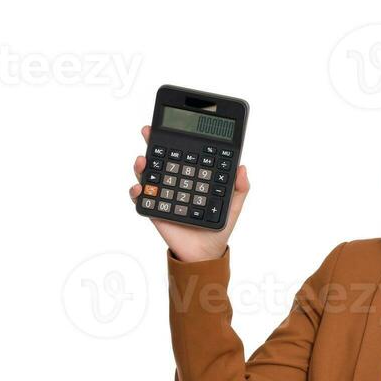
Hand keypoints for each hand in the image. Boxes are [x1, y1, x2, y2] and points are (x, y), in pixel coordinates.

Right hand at [128, 124, 249, 262]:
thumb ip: (240, 187)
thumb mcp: (233, 205)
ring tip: (142, 161)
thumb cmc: (219, 228)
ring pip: (148, 176)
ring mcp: (164, 195)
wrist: (206, 254)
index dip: (177, 139)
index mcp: (193, 177)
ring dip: (142, 166)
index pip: (183, 154)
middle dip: (153, 143)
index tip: (173, 127)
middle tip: (148, 132)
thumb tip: (242, 167)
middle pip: (161, 159)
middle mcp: (175, 183)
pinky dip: (137, 193)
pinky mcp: (155, 211)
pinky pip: (142, 200)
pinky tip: (140, 189)